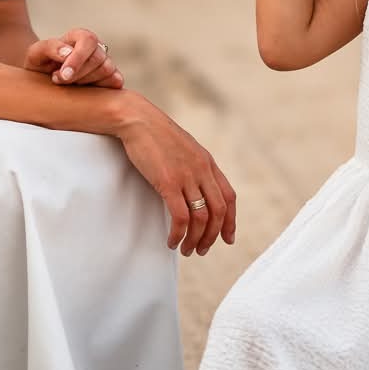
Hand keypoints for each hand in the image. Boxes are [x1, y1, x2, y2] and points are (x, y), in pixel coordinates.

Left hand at [23, 31, 122, 89]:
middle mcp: (96, 48)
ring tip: (69, 85)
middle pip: (97, 58)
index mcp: (79, 37)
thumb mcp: (36, 53)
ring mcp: (106, 63)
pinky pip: (116, 81)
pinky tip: (85, 91)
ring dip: (87, 82)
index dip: (78, 58)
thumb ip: (50, 47)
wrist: (44, 79)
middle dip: (78, 74)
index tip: (64, 75)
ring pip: (107, 70)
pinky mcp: (112, 78)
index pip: (88, 40)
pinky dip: (102, 88)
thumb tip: (67, 52)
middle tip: (59, 80)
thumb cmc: (41, 64)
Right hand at [115, 97, 236, 255]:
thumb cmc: (156, 134)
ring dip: (196, 239)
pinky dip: (179, 233)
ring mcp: (187, 176)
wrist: (138, 119)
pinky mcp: (168, 182)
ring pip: (202, 218)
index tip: (227, 238)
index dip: (231, 221)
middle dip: (213, 236)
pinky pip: (180, 216)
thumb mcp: (184, 148)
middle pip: (219, 211)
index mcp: (207, 162)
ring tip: (186, 249)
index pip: (229, 197)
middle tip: (201, 250)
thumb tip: (195, 188)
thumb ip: (194, 166)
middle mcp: (202, 170)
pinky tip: (172, 240)